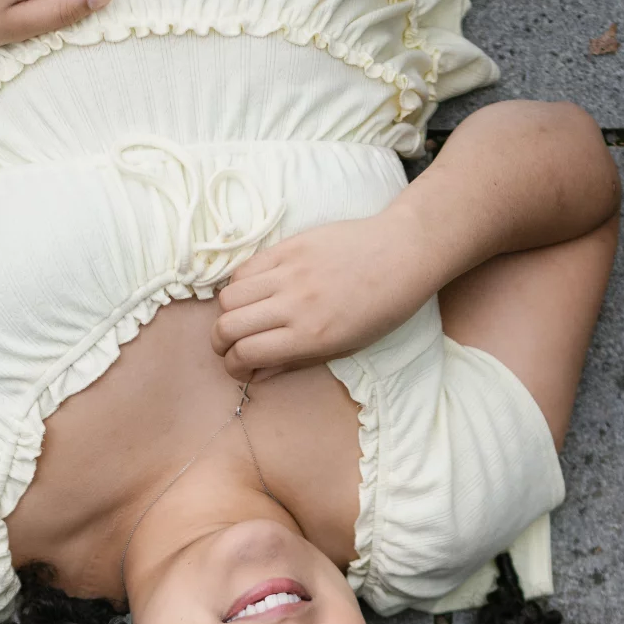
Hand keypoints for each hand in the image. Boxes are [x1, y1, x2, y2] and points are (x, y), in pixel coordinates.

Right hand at [211, 207, 436, 381]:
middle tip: (230, 345)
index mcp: (311, 336)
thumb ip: (294, 362)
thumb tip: (256, 376)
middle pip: (227, 325)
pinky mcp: (289, 246)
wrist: (403, 254)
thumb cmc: (381, 309)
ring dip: (228, 312)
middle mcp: (295, 305)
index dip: (232, 366)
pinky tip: (254, 291)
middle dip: (220, 343)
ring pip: (229, 296)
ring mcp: (290, 272)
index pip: (246, 353)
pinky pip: (246, 268)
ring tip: (242, 316)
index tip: (238, 367)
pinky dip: (240, 284)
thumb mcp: (344, 348)